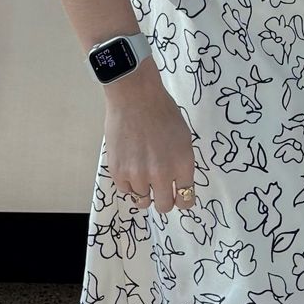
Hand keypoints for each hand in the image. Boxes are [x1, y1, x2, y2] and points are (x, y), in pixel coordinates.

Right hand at [101, 59, 197, 213]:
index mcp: (182, 165)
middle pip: (164, 206)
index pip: (186, 200)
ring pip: (143, 201)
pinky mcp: (118, 172)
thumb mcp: (183, 138)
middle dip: (164, 200)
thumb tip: (178, 184)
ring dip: (144, 190)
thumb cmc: (163, 112)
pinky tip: (130, 166)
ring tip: (142, 173)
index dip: (182, 200)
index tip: (178, 196)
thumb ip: (181, 164)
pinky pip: (125, 190)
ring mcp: (138, 175)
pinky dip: (128, 182)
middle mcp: (161, 174)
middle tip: (159, 189)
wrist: (135, 97)